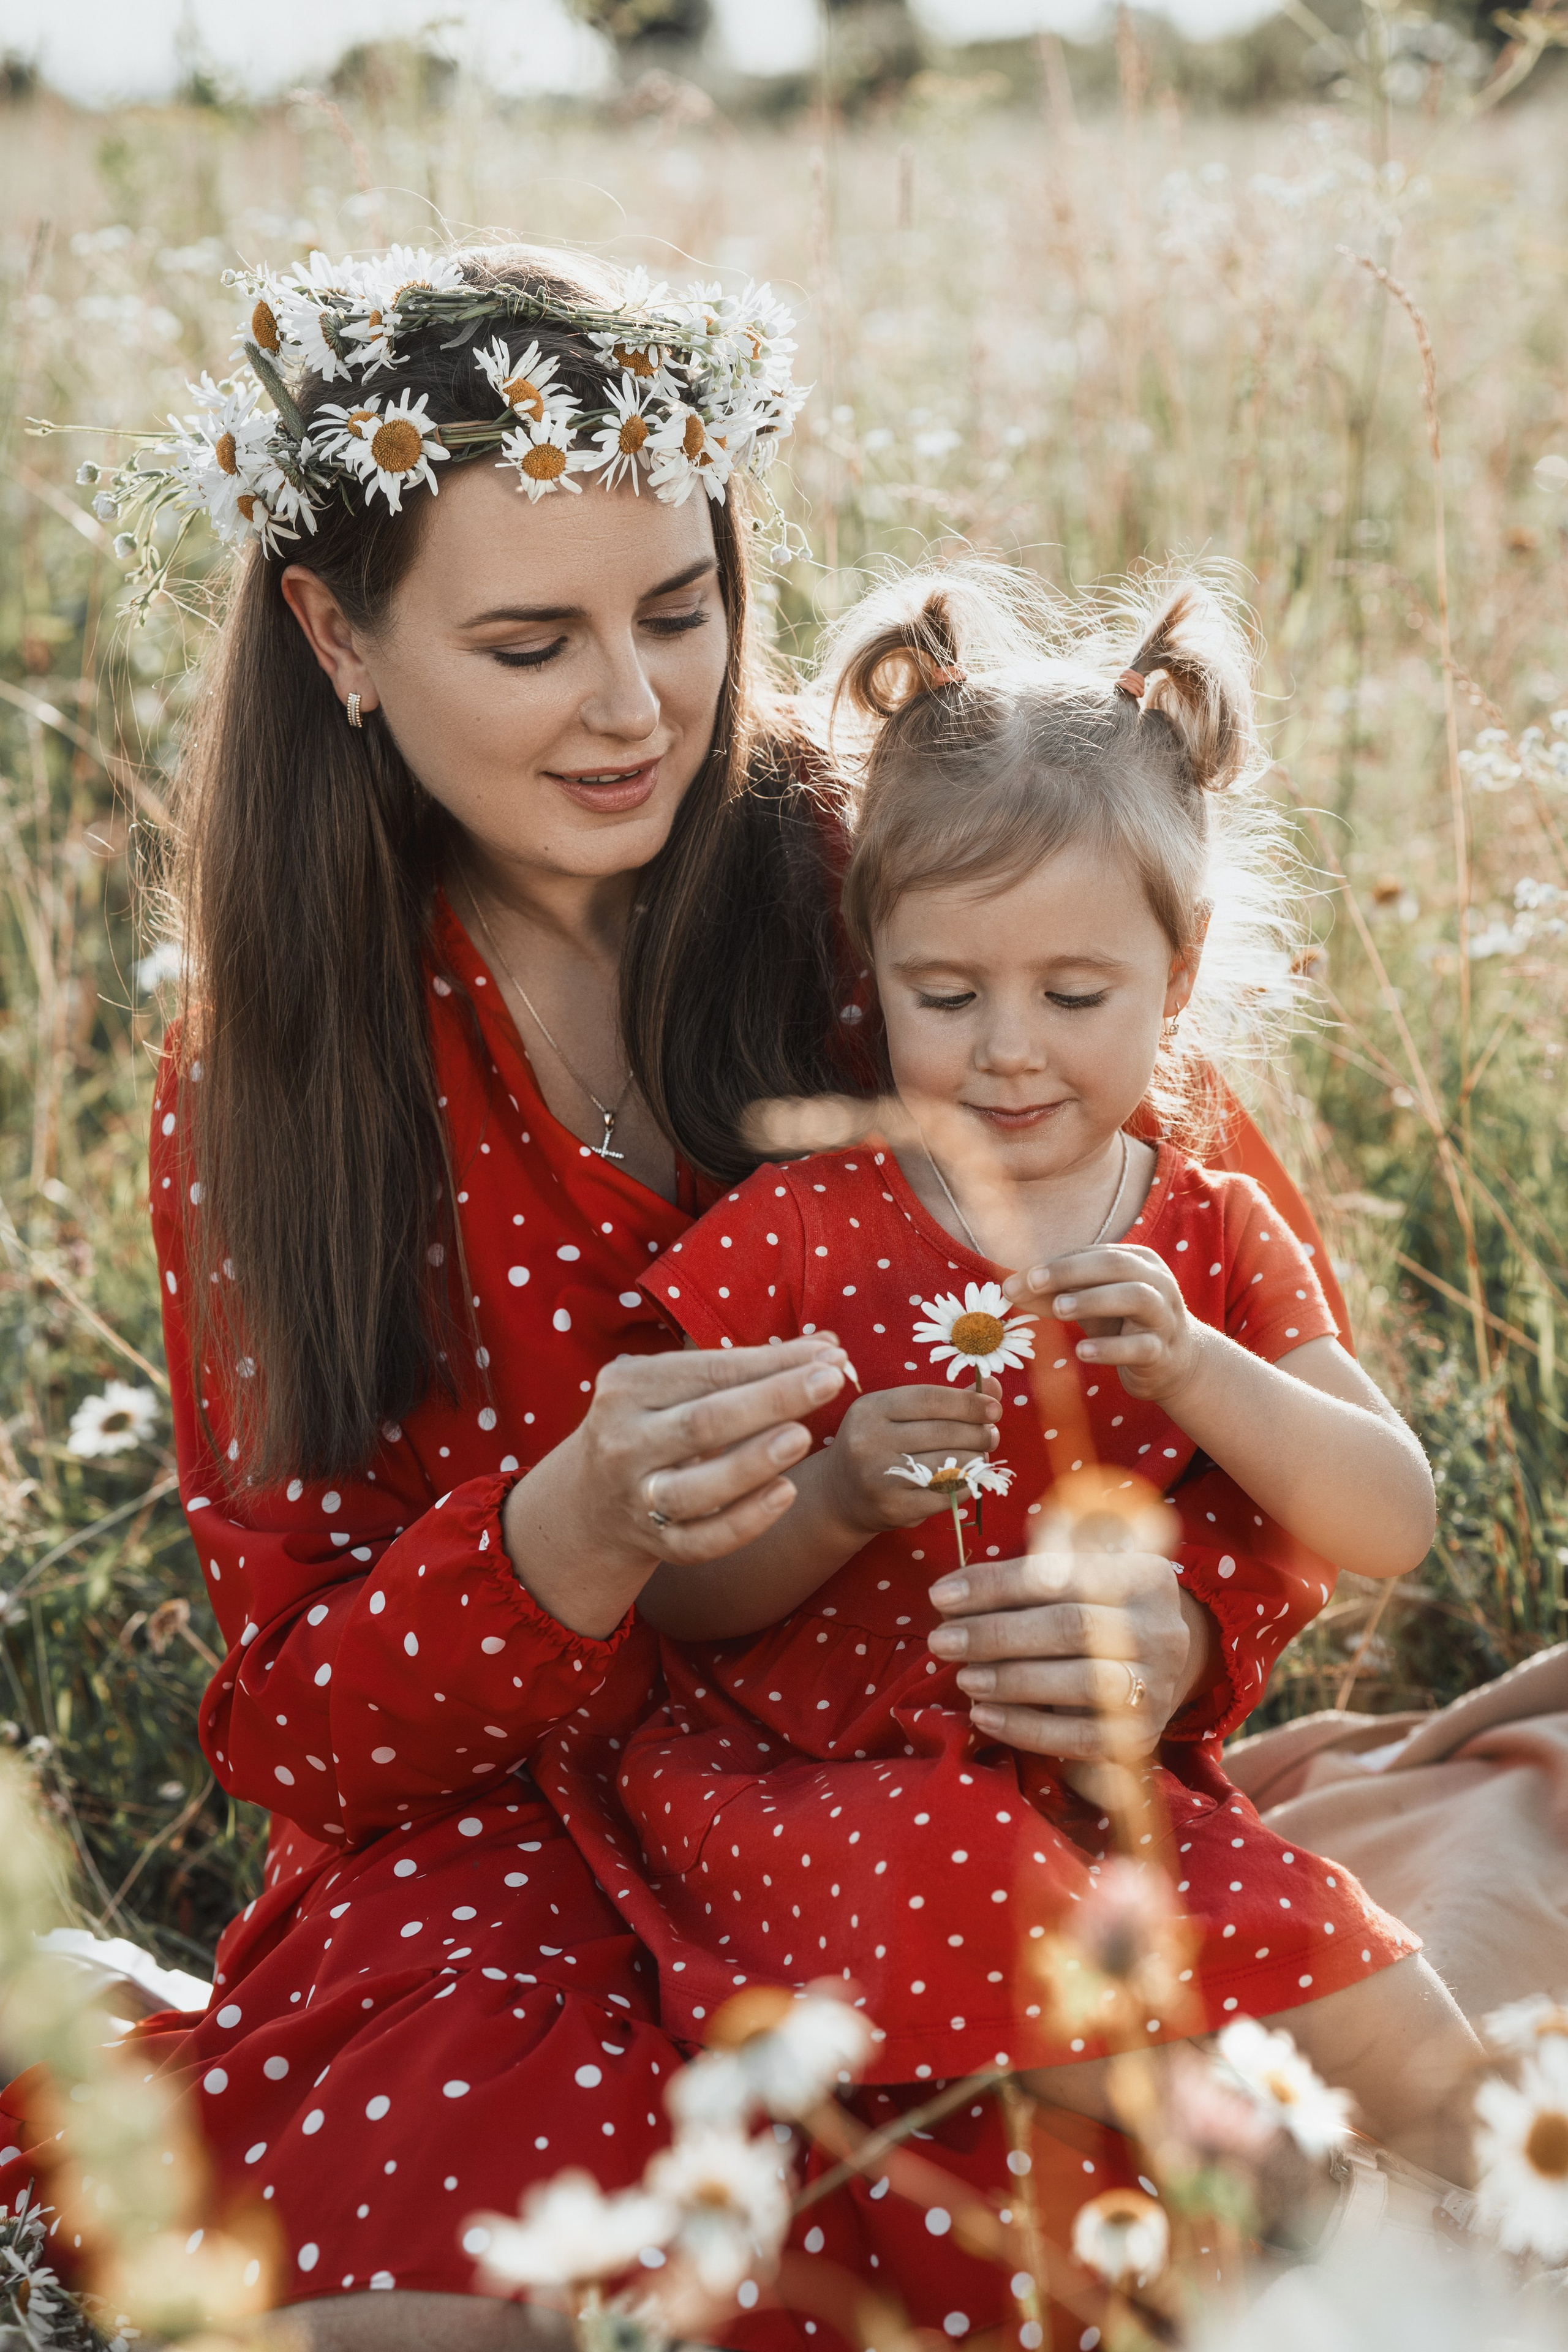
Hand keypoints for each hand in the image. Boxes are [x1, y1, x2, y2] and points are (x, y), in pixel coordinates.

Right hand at [503, 1337, 849, 1635]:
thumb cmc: (652, 1425)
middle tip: (831, 1382)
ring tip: (804, 1437)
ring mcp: (636, 1498)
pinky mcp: (654, 1544)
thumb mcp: (673, 1388)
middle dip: (772, 1399)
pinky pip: (702, 1541)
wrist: (588, 1501)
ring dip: (753, 1462)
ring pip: (697, 1487)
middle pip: (704, 1421)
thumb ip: (742, 1368)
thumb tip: (828, 1350)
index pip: (709, 1370)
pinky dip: (745, 1520)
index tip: (828, 1355)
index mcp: (627, 1388)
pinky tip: (786, 1493)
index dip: (771, 1362)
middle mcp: (624, 1443)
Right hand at [821, 1379, 1001, 1537]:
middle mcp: (869, 1441)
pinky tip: (968, 1480)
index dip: (968, 1403)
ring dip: (975, 1461)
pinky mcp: (892, 1508)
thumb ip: (946, 1400)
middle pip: (942, 1433)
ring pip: (947, 1465)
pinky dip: (965, 1486)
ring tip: (980, 1457)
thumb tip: (995, 1386)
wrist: (839, 1493)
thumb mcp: (898, 1414)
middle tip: (991, 1436)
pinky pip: (945, 1495)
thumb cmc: (879, 1443)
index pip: (930, 1400)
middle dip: (978, 1434)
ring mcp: (879, 1477)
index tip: (995, 1409)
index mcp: (870, 1409)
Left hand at [925, 1546, 1206, 1760]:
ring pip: (1082, 1683)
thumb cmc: (1098, 1606)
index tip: (941, 1596)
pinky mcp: (1141, 1736)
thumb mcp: (1084, 1568)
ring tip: (962, 1677)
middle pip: (1071, 1628)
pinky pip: (1080, 1737)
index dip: (996, 1584)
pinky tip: (983, 1716)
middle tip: (942, 1641)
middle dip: (997, 1635)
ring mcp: (1156, 1686)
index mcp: (1143, 1576)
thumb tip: (966, 1579)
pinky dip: (1027, 1729)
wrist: (1155, 1663)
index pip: (1061, 1573)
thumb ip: (1040, 1560)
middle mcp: (1159, 1629)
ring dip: (1012, 1681)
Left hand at [1005, 1244, 1204, 1404]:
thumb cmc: (1125, 1325)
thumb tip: (1008, 1289)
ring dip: (1093, 1300)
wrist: (1176, 1364)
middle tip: (1033, 1283)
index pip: (1093, 1254)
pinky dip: (1109, 1348)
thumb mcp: (1091, 1305)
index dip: (1055, 1264)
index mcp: (1138, 1261)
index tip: (1018, 1279)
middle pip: (1116, 1265)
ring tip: (1058, 1309)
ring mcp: (1164, 1316)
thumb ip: (1054, 1294)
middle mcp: (1156, 1281)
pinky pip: (1140, 1346)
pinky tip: (1082, 1351)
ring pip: (1135, 1298)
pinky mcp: (1164, 1352)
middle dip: (1070, 1271)